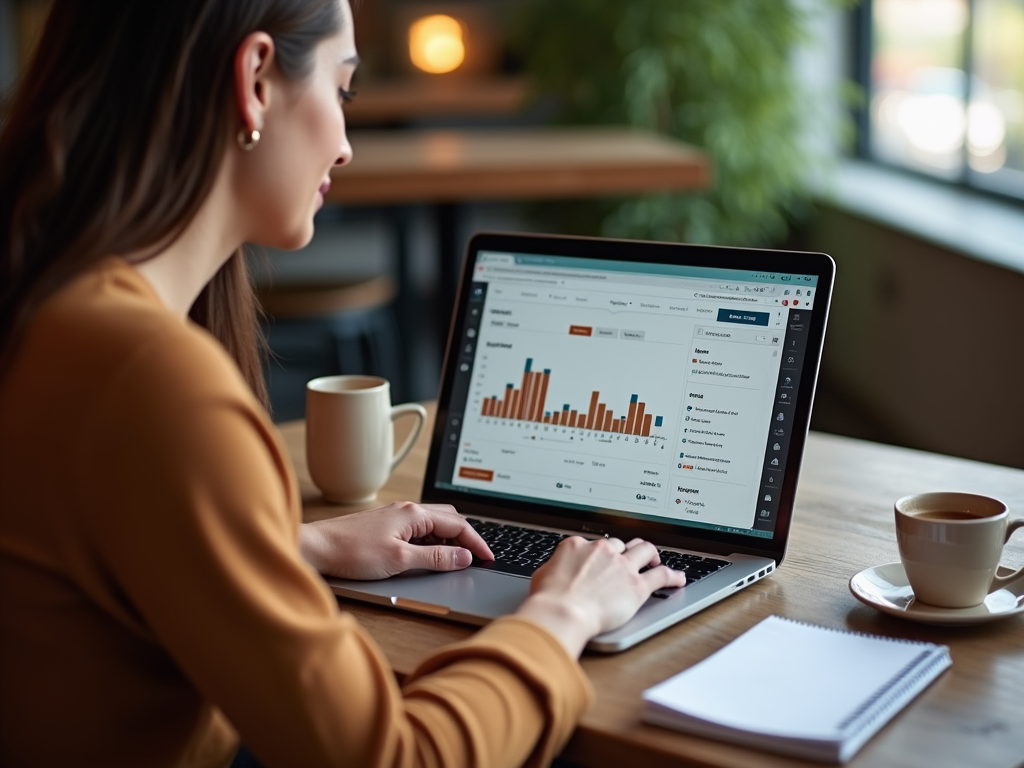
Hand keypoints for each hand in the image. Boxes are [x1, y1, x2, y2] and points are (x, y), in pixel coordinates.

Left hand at [299, 502, 493, 579]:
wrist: (316, 549)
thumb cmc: (351, 552)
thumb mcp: (400, 560)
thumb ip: (435, 558)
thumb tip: (464, 557)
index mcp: (414, 513)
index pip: (458, 525)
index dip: (477, 542)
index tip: (488, 558)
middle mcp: (406, 510)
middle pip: (449, 519)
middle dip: (465, 538)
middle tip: (475, 559)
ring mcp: (395, 518)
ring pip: (433, 525)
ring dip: (447, 541)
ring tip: (454, 562)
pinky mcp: (386, 527)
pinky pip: (418, 531)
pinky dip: (431, 543)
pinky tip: (427, 558)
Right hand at [515, 537, 685, 657]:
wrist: (562, 612)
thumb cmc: (548, 599)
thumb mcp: (542, 575)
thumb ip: (555, 568)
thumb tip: (555, 572)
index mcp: (577, 545)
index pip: (593, 545)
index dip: (599, 554)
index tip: (601, 561)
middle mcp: (602, 550)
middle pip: (621, 544)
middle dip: (626, 550)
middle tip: (629, 558)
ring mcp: (622, 566)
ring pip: (645, 550)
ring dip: (651, 554)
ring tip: (655, 561)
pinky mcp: (637, 585)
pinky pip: (661, 575)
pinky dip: (672, 576)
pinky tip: (678, 579)